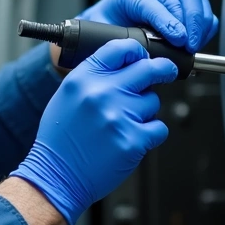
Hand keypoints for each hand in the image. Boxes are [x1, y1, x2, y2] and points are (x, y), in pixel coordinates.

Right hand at [12, 39, 177, 224]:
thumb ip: (94, 78)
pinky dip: (151, 134)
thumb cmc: (61, 140)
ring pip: (153, 101)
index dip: (137, 51)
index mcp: (83, 79)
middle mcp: (101, 93)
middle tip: (168, 72)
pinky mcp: (133, 140)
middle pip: (148, 69)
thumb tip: (127, 65)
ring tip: (124, 124)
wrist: (57, 176)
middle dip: (163, 69)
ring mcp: (119, 116)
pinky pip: (159, 128)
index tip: (144, 57)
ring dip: (145, 112)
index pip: (120, 49)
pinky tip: (133, 138)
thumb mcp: (68, 96)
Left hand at [79, 0, 218, 52]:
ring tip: (195, 45)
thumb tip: (129, 51)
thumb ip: (115, 40)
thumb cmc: (108, 26)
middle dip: (190, 22)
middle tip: (189, 45)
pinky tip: (199, 41)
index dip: (168, 21)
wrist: (109, 21)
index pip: (155, 3)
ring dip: (200, 23)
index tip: (177, 39)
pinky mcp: (184, 5)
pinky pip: (203, 9)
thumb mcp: (105, 32)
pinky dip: (206, 25)